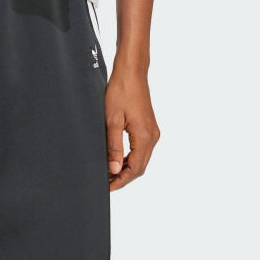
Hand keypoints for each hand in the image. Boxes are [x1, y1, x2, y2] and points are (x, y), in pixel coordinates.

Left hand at [105, 69, 159, 190]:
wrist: (132, 72)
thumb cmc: (120, 91)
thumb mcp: (112, 119)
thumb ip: (113, 146)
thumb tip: (113, 169)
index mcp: (144, 137)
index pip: (135, 169)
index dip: (121, 181)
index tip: (107, 187)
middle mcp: (152, 136)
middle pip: (140, 167)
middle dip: (124, 178)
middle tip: (106, 183)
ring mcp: (153, 131)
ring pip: (141, 159)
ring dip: (127, 168)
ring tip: (109, 173)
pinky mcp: (149, 126)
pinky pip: (142, 149)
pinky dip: (131, 158)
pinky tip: (118, 159)